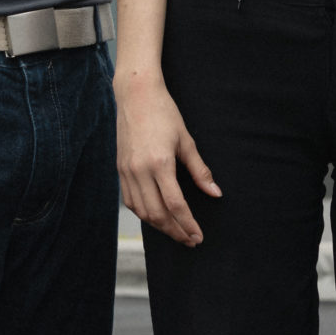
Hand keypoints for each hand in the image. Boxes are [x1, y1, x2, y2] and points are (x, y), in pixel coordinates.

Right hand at [117, 72, 219, 245]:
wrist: (136, 94)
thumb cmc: (164, 113)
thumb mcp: (186, 140)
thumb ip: (200, 170)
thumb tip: (215, 193)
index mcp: (159, 163)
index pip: (175, 205)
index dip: (188, 224)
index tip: (198, 236)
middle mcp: (140, 171)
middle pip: (157, 214)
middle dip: (175, 231)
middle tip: (190, 240)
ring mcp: (127, 171)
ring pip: (142, 211)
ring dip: (160, 226)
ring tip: (176, 231)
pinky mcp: (120, 169)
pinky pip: (130, 201)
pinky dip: (144, 213)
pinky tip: (156, 216)